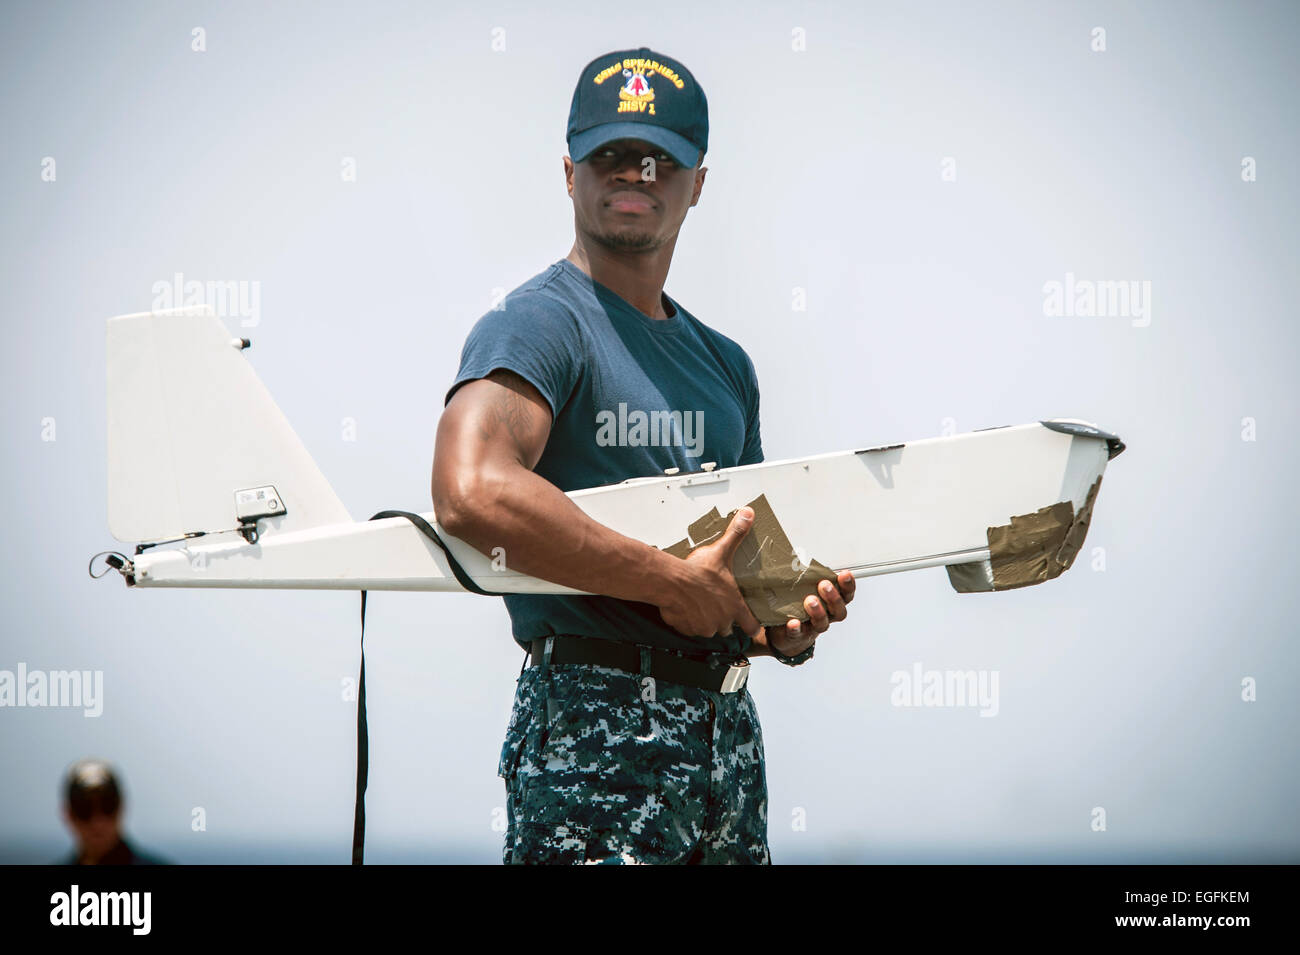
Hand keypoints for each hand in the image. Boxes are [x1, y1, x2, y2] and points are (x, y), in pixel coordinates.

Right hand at [656, 507, 764, 639]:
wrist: (669, 581)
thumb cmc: (697, 570)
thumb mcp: (721, 551)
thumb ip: (737, 535)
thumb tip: (749, 514)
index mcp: (734, 606)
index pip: (752, 627)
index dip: (753, 626)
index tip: (752, 625)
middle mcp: (722, 621)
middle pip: (727, 627)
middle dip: (721, 617)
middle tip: (714, 603)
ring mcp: (704, 628)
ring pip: (707, 628)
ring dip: (703, 619)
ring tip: (696, 602)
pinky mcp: (687, 629)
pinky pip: (689, 629)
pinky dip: (687, 621)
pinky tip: (683, 606)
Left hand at [767, 570, 855, 656]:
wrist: (786, 634)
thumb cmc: (799, 606)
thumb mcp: (807, 589)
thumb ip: (809, 577)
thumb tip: (801, 553)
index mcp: (832, 603)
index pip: (846, 595)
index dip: (848, 586)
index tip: (845, 574)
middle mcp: (826, 617)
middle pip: (838, 611)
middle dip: (834, 597)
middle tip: (824, 585)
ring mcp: (812, 628)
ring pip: (822, 623)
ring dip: (818, 612)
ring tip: (810, 600)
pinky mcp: (797, 636)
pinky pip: (798, 634)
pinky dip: (796, 628)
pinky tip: (793, 622)